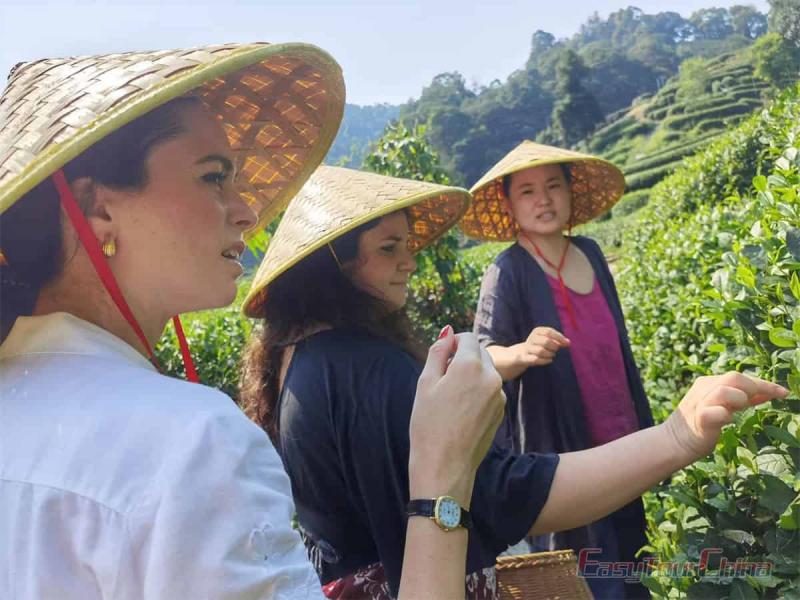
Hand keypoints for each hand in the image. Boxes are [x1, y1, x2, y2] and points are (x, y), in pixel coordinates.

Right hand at [408, 326, 504, 506]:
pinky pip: (489, 390)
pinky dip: (477, 391)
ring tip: (449, 397)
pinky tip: (460, 410)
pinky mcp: (500, 410)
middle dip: (463, 357)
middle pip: (479, 352)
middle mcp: (491, 377)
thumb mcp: (425, 383)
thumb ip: (438, 352)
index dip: (453, 342)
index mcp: (471, 366)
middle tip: (441, 378)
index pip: (468, 337)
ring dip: (470, 374)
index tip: (441, 356)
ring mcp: (499, 395)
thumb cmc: (429, 425)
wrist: (445, 466)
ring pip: (485, 371)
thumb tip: (448, 332)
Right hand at [515, 326, 569, 366]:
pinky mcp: (524, 358)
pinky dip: (545, 361)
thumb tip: (568, 342)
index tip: (567, 344)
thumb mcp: (546, 339)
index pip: (549, 331)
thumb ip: (557, 340)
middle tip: (556, 349)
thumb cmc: (538, 346)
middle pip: (546, 341)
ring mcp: (527, 348)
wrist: (520, 354)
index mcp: (537, 331)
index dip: (559, 337)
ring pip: (540, 351)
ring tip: (552, 355)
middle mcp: (531, 338)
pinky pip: (535, 360)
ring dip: (550, 354)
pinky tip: (549, 360)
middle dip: (554, 347)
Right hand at [664, 372, 787, 461]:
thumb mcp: (724, 408)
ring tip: (735, 413)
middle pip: (734, 377)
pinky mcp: (699, 419)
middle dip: (753, 389)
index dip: (764, 383)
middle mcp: (703, 389)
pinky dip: (726, 416)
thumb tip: (769, 392)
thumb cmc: (701, 426)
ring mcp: (699, 403)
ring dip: (739, 401)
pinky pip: (716, 412)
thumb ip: (744, 399)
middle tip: (754, 404)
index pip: (740, 376)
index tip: (785, 393)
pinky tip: (727, 422)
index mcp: (709, 383)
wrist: (673, 443)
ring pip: (725, 391)